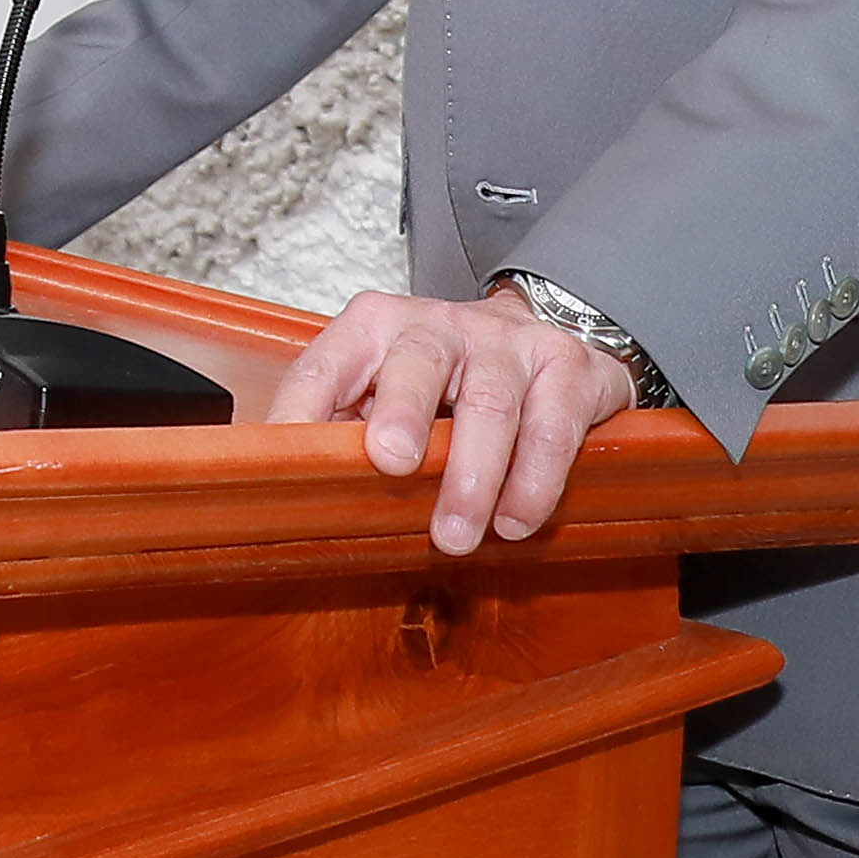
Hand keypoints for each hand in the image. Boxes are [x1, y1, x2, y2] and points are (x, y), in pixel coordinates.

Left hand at [264, 289, 637, 553]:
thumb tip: (289, 493)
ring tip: (458, 533)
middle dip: (402, 412)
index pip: (324, 365)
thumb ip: (342, 430)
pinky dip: (535, 479)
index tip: (291, 457)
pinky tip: (516, 519)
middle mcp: (439, 324)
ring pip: (490, 401)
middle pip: (416, 361)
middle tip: (392, 465)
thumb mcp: (383, 391)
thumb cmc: (446, 381)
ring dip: (474, 475)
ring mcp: (507, 343)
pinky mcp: (569, 368)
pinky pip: (553, 424)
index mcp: (374, 328)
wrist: (539, 335)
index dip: (302, 410)